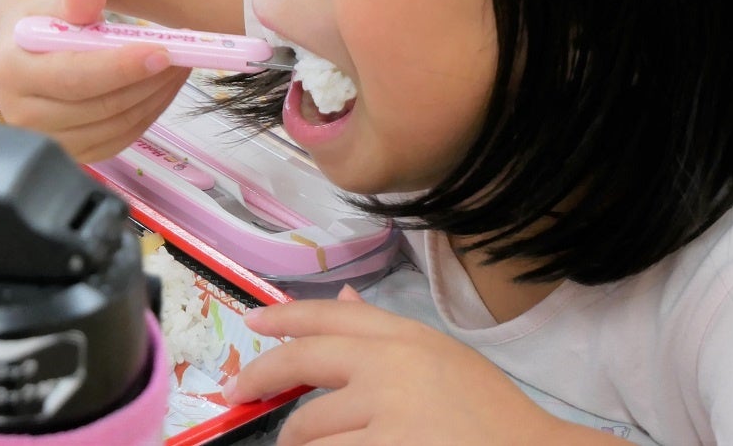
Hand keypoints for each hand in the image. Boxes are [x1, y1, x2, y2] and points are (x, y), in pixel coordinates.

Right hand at [0, 0, 190, 161]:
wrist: (32, 54)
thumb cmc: (46, 24)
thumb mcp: (54, 1)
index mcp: (12, 72)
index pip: (75, 77)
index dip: (121, 67)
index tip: (162, 52)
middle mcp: (23, 116)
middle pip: (101, 106)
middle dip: (149, 80)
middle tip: (184, 54)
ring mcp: (49, 142)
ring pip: (117, 124)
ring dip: (156, 95)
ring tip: (180, 65)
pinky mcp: (75, 155)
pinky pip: (122, 137)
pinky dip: (150, 111)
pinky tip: (165, 85)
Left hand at [227, 286, 561, 445]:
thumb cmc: (495, 419)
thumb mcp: (444, 361)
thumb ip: (387, 335)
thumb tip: (340, 300)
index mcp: (405, 337)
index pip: (328, 316)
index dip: (282, 317)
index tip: (252, 323)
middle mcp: (389, 367)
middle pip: (301, 362)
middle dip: (260, 380)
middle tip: (238, 394)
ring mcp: (386, 415)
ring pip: (306, 430)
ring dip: (297, 444)